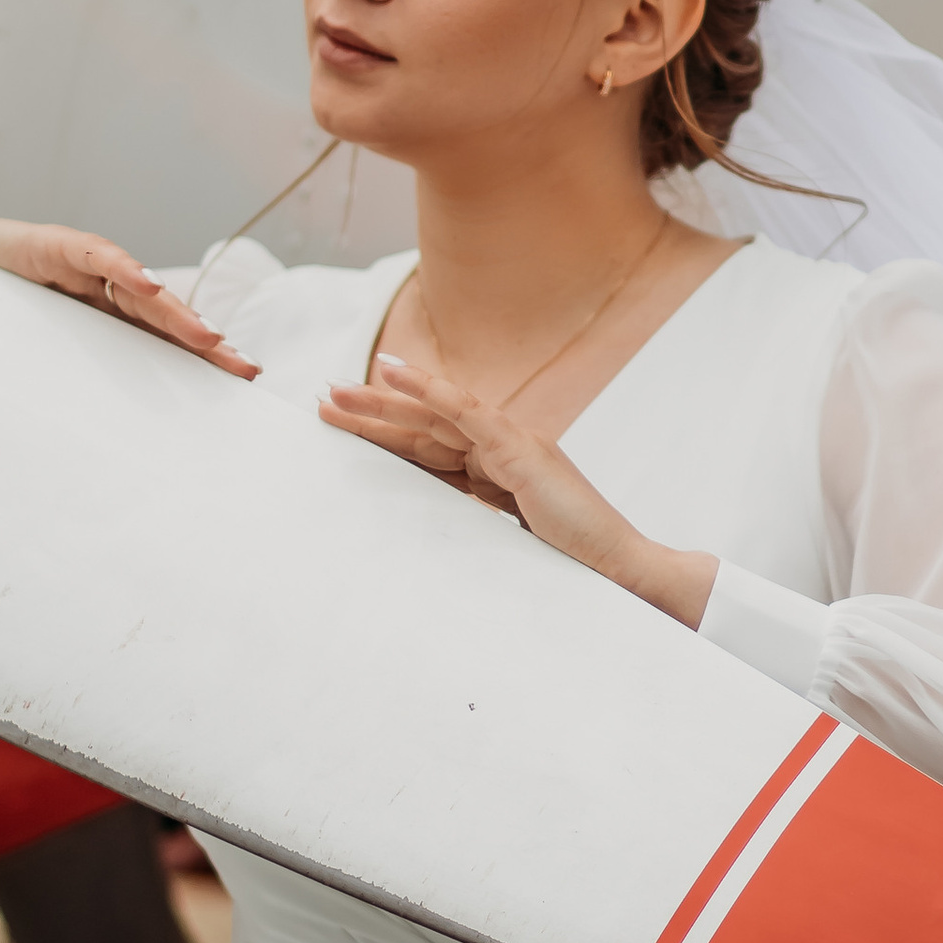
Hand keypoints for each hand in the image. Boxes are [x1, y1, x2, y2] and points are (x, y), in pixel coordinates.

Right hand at [0, 204, 260, 379]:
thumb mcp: (38, 353)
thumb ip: (74, 381)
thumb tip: (104, 446)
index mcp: (103, 320)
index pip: (161, 342)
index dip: (200, 362)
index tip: (240, 391)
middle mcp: (102, 291)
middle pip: (165, 318)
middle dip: (206, 344)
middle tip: (243, 371)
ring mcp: (82, 265)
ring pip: (140, 289)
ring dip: (177, 313)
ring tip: (210, 338)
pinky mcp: (54, 244)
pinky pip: (95, 254)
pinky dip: (123, 267)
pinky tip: (150, 285)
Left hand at [319, 352, 713, 627]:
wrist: (618, 570)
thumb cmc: (570, 565)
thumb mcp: (504, 544)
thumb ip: (471, 527)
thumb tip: (423, 535)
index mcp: (497, 473)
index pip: (429, 451)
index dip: (385, 439)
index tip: (345, 431)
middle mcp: (503, 450)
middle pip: (423, 429)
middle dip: (373, 414)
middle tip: (324, 401)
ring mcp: (513, 444)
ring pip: (434, 415)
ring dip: (382, 400)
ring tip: (338, 391)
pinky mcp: (520, 449)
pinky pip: (465, 411)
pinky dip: (428, 389)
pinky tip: (392, 372)